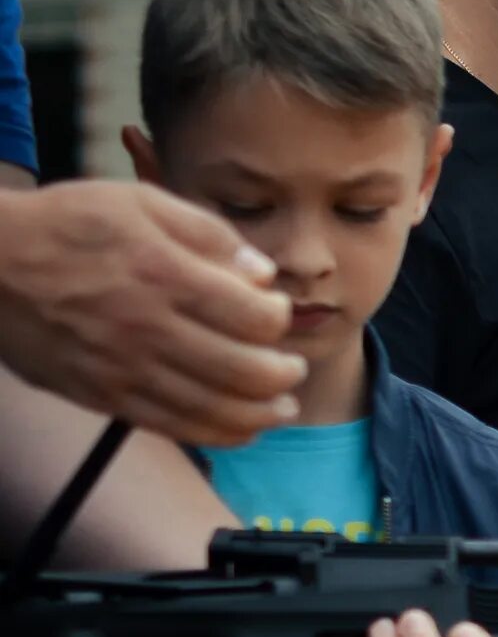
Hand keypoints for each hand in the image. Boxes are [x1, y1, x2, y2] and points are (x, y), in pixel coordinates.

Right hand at [0, 181, 302, 442]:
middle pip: (248, 372)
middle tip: (293, 367)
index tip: (274, 312)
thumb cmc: (65, 225)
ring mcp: (125, 368)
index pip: (256, 318)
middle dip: (285, 373)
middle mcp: (149, 328)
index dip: (279, 319)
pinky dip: (221, 433)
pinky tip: (244, 427)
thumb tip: (262, 274)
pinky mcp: (103, 396)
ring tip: (282, 405)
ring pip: (217, 409)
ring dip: (264, 413)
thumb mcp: (138, 203)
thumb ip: (209, 235)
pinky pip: (175, 427)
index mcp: (164, 274)